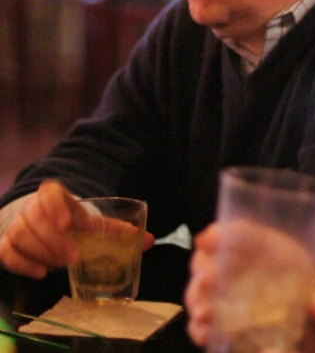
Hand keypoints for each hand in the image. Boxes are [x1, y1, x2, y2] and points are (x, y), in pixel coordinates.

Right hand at [0, 181, 154, 279]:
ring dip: (41, 252)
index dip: (55, 206)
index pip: (49, 193)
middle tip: (72, 258)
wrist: (45, 221)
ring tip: (59, 265)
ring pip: (21, 235)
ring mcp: (17, 224)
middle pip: (35, 219)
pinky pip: (7, 252)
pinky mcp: (7, 242)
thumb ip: (115, 229)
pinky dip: (22, 264)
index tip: (66, 223)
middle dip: (53, 240)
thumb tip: (149, 240)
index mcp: (53, 195)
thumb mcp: (90, 221)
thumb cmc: (70, 221)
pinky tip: (41, 272)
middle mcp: (31, 206)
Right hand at [185, 223, 314, 352]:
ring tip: (202, 316)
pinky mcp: (239, 327)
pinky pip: (211, 322)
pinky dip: (200, 327)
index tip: (206, 240)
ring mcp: (244, 299)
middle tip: (205, 286)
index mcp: (279, 253)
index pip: (246, 232)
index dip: (223, 230)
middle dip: (203, 268)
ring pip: (207, 289)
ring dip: (197, 298)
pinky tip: (203, 333)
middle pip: (217, 257)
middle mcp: (256, 271)